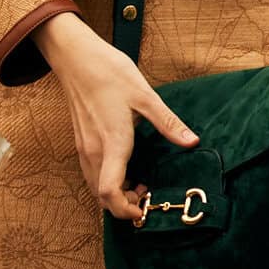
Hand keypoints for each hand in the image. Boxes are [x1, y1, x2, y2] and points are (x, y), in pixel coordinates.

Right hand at [35, 14, 198, 218]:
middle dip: (124, 206)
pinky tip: (124, 169)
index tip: (144, 210)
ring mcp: (85, 148)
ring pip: (95, 187)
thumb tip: (192, 141)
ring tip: (139, 185)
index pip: (110, 192)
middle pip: (101, 197)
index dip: (126, 210)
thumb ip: (168, 123)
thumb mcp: (145, 95)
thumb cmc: (109, 72)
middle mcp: (94, 151)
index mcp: (112, 143)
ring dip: (115, 195)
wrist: (76, 57)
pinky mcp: (81, 142)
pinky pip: (91, 174)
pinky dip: (107, 182)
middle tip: (148, 197)